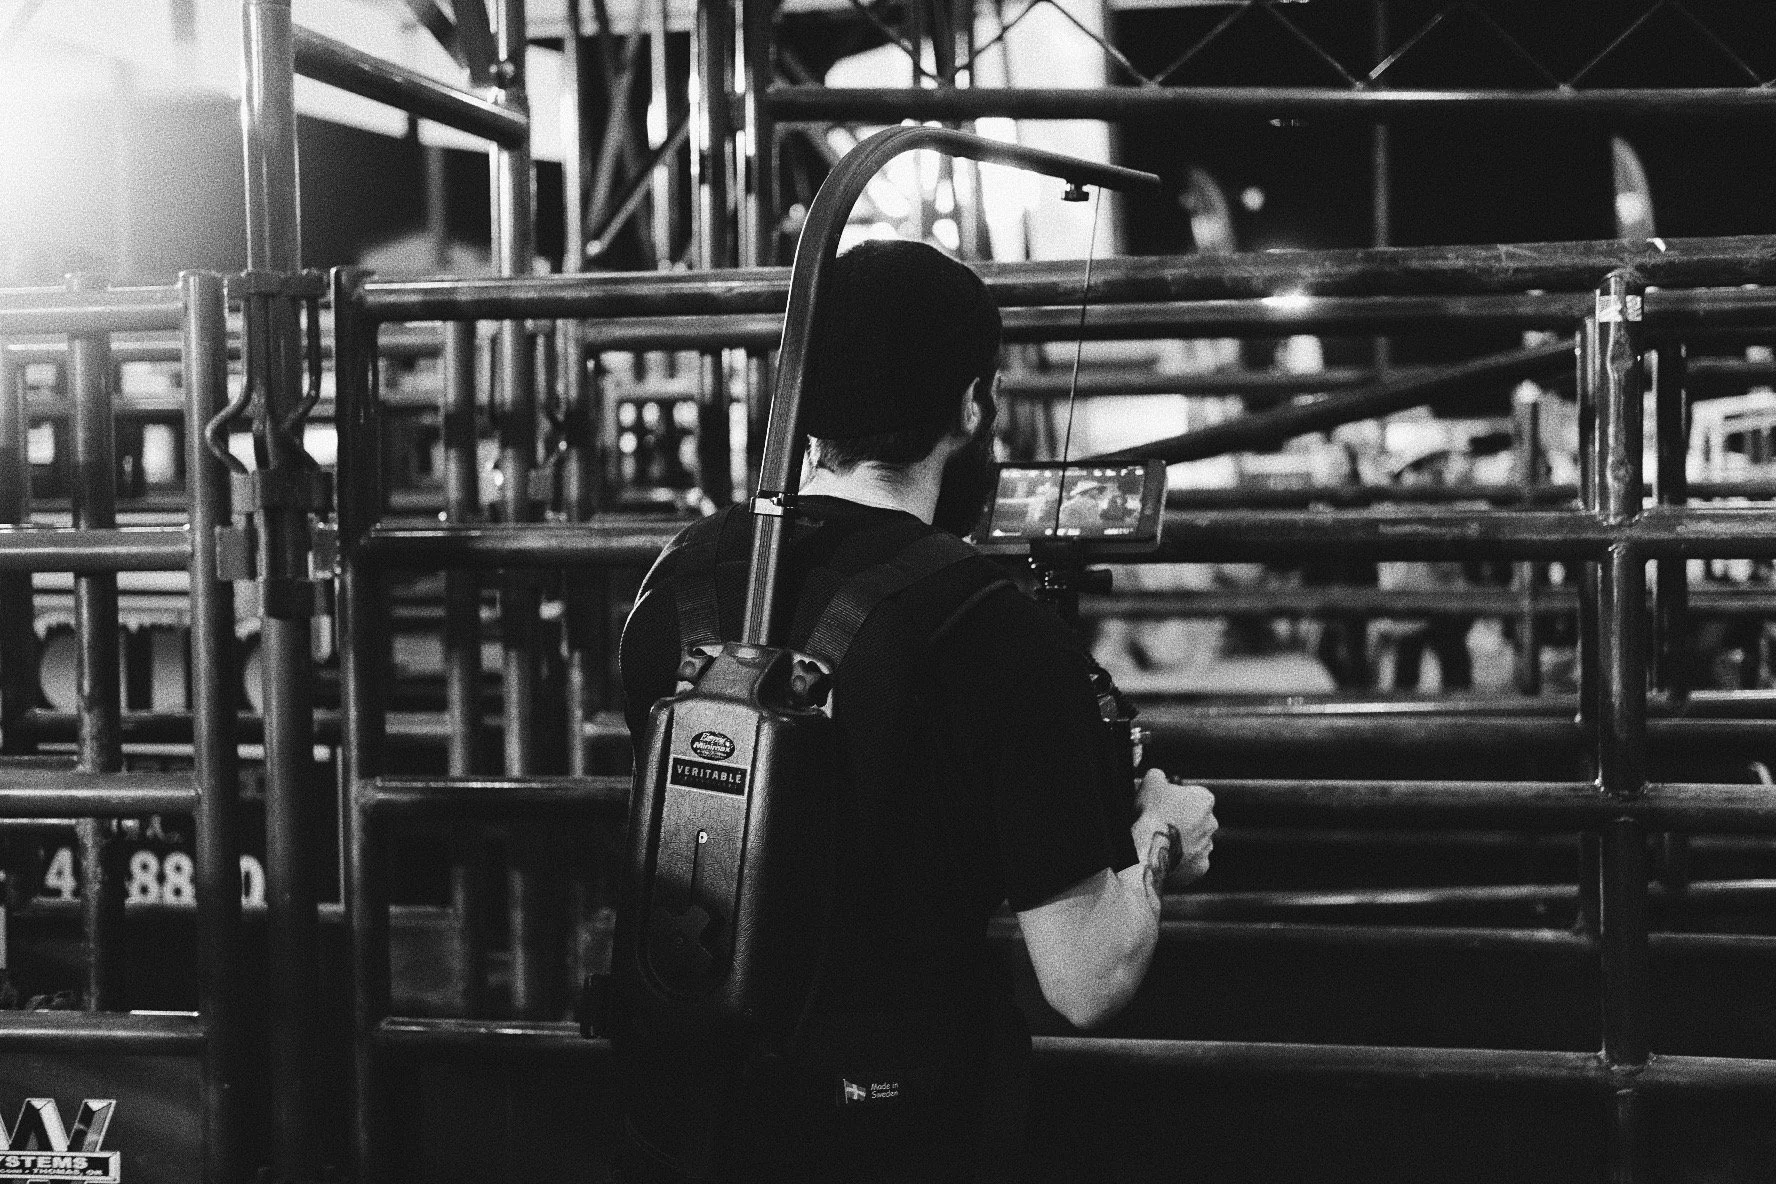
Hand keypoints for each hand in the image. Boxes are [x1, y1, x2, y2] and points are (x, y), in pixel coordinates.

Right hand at [1132, 769, 1215, 887]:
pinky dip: (1182, 860)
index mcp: (1205, 800)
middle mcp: (1212, 823)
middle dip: (1183, 821)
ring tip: (1161, 841)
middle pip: (1197, 819)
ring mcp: (1207, 847)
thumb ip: (1159, 776)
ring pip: (1196, 842)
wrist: (1151, 847)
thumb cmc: (1153, 813)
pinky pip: (1191, 862)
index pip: (1195, 795)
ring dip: (1183, 841)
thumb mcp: (1151, 781)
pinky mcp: (1200, 867)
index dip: (1178, 798)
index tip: (1164, 803)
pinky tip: (1167, 856)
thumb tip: (1159, 776)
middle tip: (1161, 823)